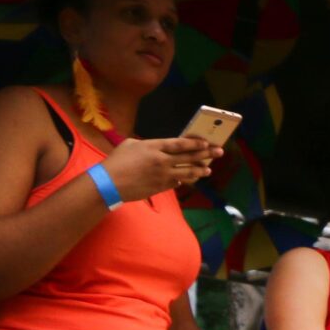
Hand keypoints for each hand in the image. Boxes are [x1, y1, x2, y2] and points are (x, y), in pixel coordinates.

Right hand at [101, 134, 217, 203]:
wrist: (110, 183)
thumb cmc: (116, 161)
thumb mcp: (131, 145)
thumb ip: (148, 145)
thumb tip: (158, 148)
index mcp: (154, 147)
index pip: (181, 144)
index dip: (196, 143)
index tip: (207, 142)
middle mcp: (162, 161)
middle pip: (189, 157)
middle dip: (206, 154)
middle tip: (219, 152)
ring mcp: (163, 175)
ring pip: (187, 172)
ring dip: (200, 170)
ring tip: (208, 169)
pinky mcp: (161, 187)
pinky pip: (177, 182)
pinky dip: (183, 180)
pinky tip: (189, 178)